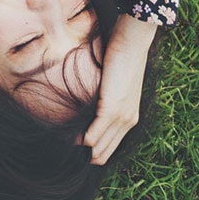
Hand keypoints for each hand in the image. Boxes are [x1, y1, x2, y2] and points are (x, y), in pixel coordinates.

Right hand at [82, 12, 157, 165]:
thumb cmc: (123, 59)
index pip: (110, 146)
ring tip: (66, 147)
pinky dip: (84, 138)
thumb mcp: (117, 84)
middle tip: (69, 153)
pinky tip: (74, 139)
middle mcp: (127, 121)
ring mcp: (120, 116)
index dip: (95, 152)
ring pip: (99, 145)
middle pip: (104, 151)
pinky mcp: (110, 108)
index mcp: (130, 118)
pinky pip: (94, 132)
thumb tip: (92, 101)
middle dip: (88, 155)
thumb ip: (108, 98)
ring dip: (83, 148)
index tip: (78, 151)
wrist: (131, 44)